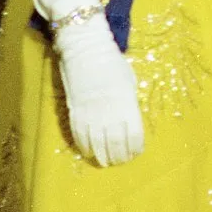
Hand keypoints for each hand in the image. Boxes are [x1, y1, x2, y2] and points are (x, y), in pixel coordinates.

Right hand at [55, 13, 144, 165]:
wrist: (86, 49)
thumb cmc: (112, 63)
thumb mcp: (129, 81)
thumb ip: (130, 102)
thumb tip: (130, 122)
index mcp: (127, 102)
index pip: (134, 135)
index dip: (136, 148)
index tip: (136, 153)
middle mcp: (110, 110)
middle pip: (116, 144)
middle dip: (120, 156)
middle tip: (121, 162)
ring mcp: (91, 112)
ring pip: (97, 144)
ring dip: (103, 157)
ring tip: (107, 162)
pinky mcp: (75, 111)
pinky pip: (80, 136)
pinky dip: (85, 148)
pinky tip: (90, 153)